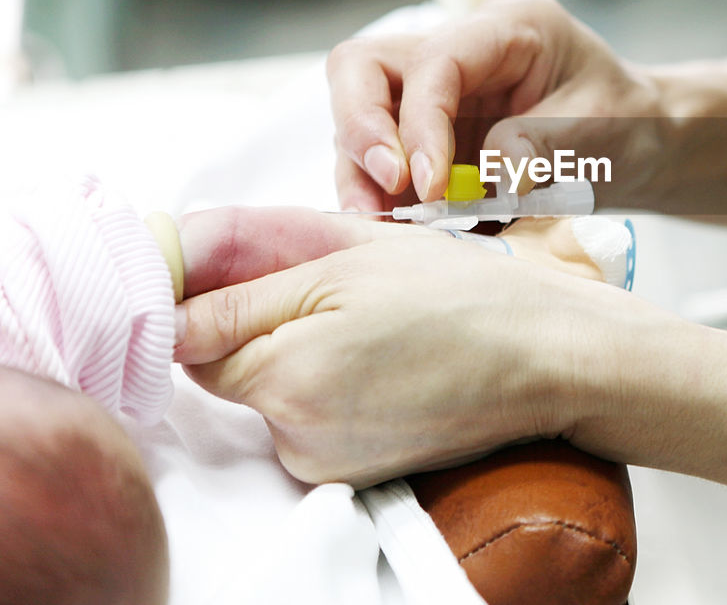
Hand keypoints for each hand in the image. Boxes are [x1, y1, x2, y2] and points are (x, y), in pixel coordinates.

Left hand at [173, 211, 640, 487]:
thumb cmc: (459, 295)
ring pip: (271, 398)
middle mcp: (295, 436)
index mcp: (284, 375)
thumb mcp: (348, 261)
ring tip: (376, 328)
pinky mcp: (354, 475)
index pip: (191, 340)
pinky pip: (308, 425)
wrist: (546, 357)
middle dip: (267, 328)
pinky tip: (386, 364)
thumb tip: (169, 299)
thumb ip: (245, 285)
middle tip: (340, 293)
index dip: (218, 299)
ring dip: (299, 359)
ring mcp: (326, 463)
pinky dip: (329, 393)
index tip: (264, 275)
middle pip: (232, 372)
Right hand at [326, 0, 663, 210]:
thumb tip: (495, 175)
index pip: (435, 60)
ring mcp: (436, 90)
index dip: (420, 124)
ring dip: (363, 176)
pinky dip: (384, 197)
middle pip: (364, 69)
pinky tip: (403, 232)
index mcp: (509, 24)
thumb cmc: (629, 123)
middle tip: (379, 197)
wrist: (638, 143)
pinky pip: (380, 161)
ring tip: (387, 227)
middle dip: (361, 133)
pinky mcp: (427, 133)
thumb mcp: (605, 130)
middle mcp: (459, 46)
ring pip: (360, 117)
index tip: (432, 187)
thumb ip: (548, 145)